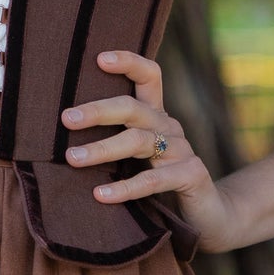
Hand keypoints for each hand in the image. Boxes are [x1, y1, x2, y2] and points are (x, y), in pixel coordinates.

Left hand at [60, 50, 234, 250]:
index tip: (99, 59)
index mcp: (157, 117)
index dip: (128, 62)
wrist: (209, 215)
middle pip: (133, 108)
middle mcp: (170, 127)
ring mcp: (183, 150)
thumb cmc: (162, 185)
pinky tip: (100, 195)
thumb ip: (114, 144)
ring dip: (102, 149)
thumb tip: (64, 137)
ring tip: (72, 159)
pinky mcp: (191, 176)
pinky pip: (153, 181)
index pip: (149, 76)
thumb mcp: (139, 159)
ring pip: (138, 141)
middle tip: (66, 118)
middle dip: (98, 111)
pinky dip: (125, 188)